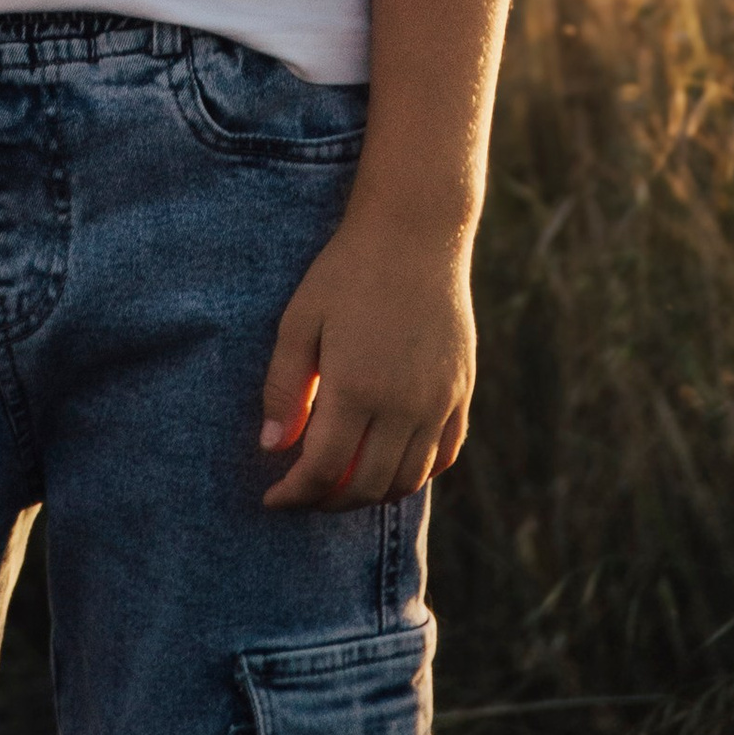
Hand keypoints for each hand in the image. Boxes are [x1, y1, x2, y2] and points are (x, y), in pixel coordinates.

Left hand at [258, 215, 475, 510]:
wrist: (416, 233)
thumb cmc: (347, 271)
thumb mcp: (299, 320)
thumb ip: (283, 388)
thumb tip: (272, 448)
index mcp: (356, 389)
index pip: (322, 471)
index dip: (294, 494)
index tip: (272, 497)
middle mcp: (403, 405)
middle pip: (366, 487)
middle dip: (329, 502)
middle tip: (304, 493)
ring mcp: (438, 401)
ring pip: (408, 479)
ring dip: (372, 494)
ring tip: (342, 484)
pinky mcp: (461, 391)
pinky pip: (444, 454)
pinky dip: (416, 474)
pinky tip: (389, 464)